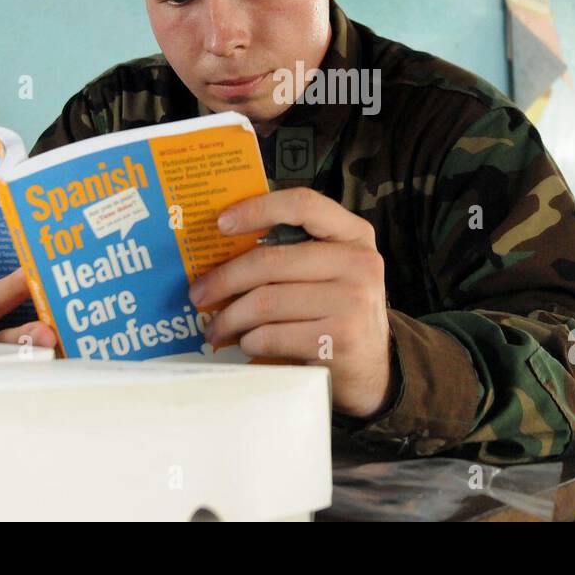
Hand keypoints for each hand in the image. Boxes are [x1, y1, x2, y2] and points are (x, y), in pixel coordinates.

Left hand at [191, 188, 396, 418]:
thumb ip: (296, 251)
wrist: (375, 369)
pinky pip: (272, 335)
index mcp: (355, 235)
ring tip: (216, 326)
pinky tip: (247, 343)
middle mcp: (359, 263)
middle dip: (224, 279)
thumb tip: (222, 246)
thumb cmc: (339, 311)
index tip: (220, 223)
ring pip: (266, 302)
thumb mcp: (332, 269)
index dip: (257, 209)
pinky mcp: (339, 341)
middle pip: (272, 261)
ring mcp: (352, 303)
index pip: (304, 204)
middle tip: (198, 293)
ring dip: (230, 317)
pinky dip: (250, 341)